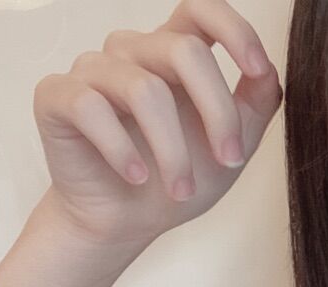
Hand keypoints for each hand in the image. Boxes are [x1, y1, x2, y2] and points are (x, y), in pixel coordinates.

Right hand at [30, 0, 281, 249]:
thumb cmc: (177, 179)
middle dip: (218, 113)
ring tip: (182, 190)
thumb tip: (270, 71)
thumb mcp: (232, 148)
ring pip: (145, 90)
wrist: (125, 223)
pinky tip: (135, 177)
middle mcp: (134, 52)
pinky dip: (121, 150)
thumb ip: (254, 106)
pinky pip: (91, 108)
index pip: (203, 10)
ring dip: (173, 150)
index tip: (259, 68)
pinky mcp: (57, 97)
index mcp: (175, 54)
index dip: (235, 30)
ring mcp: (94, 71)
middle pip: (185, 52)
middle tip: (230, 162)